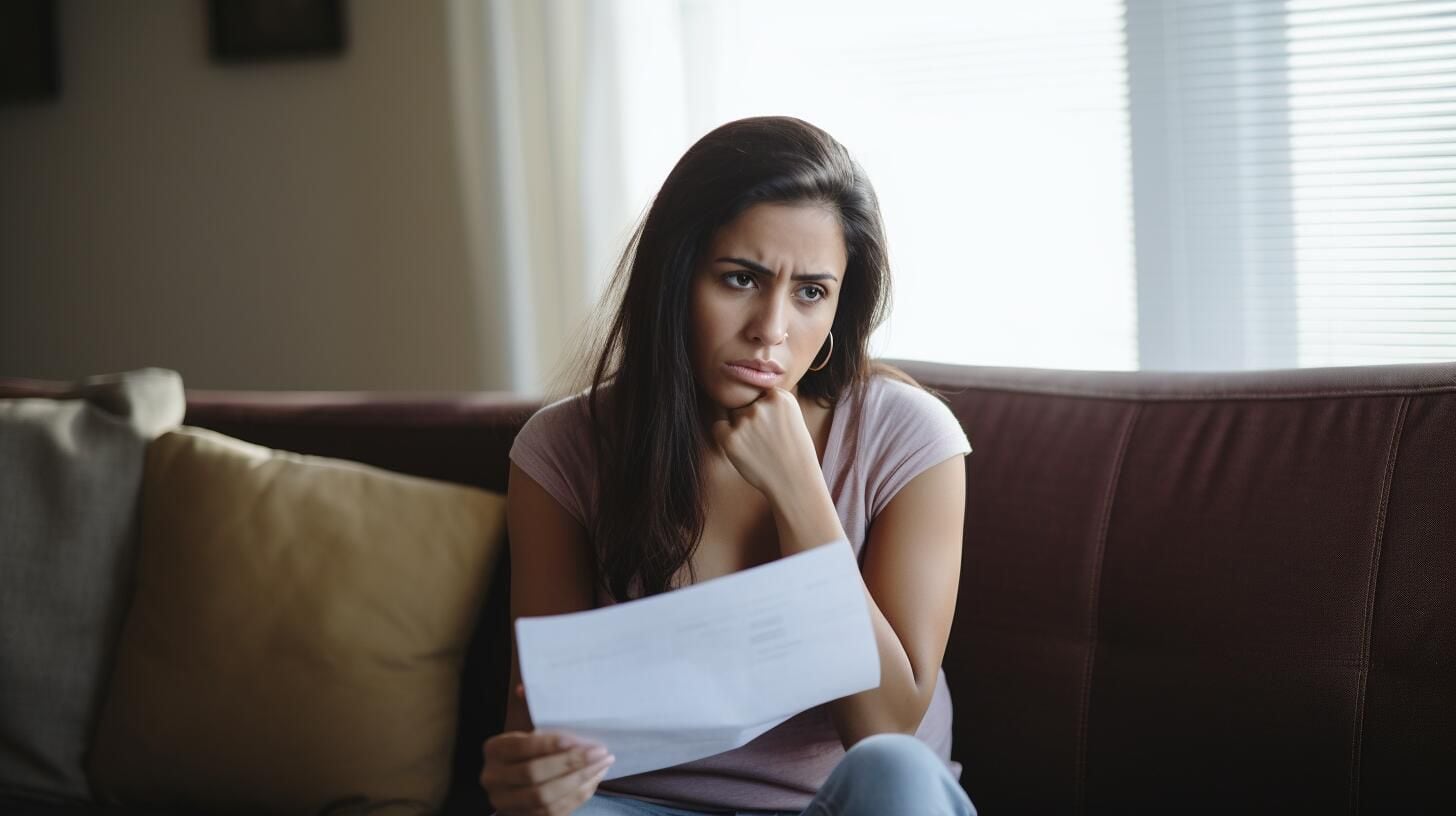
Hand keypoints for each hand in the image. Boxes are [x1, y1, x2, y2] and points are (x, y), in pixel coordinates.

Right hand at [481, 687, 613, 815]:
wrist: (515, 779)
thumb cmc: (526, 745)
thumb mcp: (523, 725)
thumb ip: (527, 708)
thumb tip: (524, 687)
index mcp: (493, 750)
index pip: (521, 747)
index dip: (550, 744)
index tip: (578, 739)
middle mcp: (493, 778)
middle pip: (534, 774)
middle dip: (571, 763)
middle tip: (600, 751)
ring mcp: (507, 802)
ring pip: (545, 797)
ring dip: (579, 780)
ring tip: (603, 764)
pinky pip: (554, 811)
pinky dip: (578, 795)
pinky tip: (595, 778)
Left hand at [711, 387, 820, 498]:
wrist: (794, 481)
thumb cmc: (793, 451)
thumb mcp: (792, 417)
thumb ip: (771, 403)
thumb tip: (744, 389)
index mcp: (780, 396)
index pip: (759, 394)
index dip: (765, 412)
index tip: (774, 427)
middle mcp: (761, 405)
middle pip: (745, 405)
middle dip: (751, 420)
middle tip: (767, 440)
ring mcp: (745, 421)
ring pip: (733, 417)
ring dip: (741, 430)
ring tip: (760, 448)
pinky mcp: (730, 438)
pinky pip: (719, 427)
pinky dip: (726, 438)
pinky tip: (744, 450)